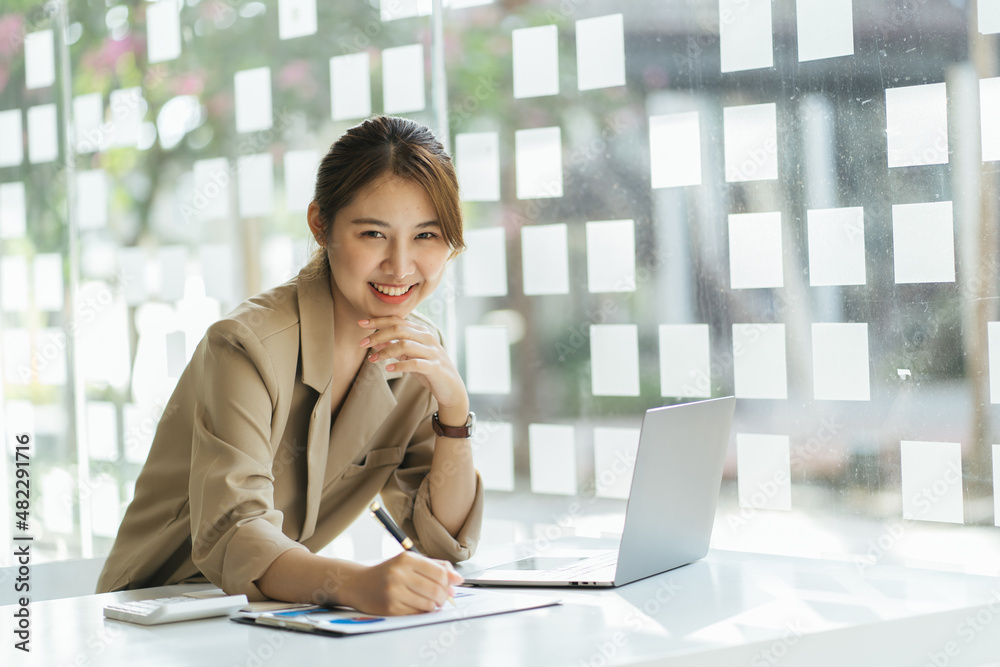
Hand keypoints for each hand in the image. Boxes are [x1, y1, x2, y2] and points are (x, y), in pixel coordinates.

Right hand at [340, 551, 462, 615]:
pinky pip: (417, 613)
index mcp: (406, 559)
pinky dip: (423, 611)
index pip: (440, 572)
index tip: (452, 587)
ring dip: (435, 606)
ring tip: (430, 601)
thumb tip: (458, 579)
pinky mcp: (390, 608)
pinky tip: (417, 605)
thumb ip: (435, 566)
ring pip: (429, 604)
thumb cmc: (388, 572)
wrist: (358, 584)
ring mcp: (393, 592)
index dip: (450, 582)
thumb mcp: (409, 562)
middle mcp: (399, 574)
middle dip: (444, 597)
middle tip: (443, 598)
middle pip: (436, 589)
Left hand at [359, 317, 468, 415]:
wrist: (451, 388)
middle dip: (378, 335)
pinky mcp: (435, 367)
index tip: (361, 324)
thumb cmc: (428, 370)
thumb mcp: (408, 357)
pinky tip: (388, 369)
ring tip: (372, 359)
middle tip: (362, 343)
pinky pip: (415, 363)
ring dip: (385, 351)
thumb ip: (393, 348)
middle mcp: (428, 338)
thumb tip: (374, 341)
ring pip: (405, 345)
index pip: (397, 320)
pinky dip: (400, 365)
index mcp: (421, 332)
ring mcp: (432, 352)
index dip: (378, 321)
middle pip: (399, 330)